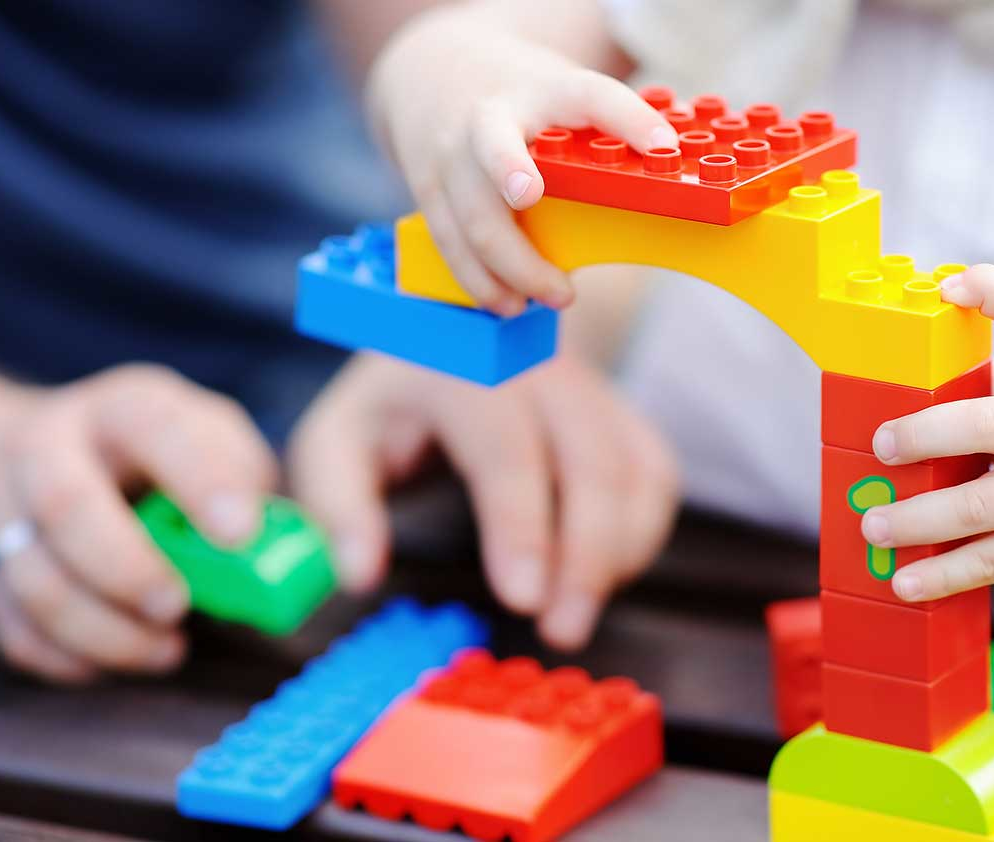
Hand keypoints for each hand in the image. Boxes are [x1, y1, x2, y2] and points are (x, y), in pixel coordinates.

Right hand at [0, 365, 276, 682]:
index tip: (241, 534)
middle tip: (178, 606)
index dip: (201, 481)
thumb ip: (243, 482)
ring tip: (165, 648)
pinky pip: (9, 627)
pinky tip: (114, 661)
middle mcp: (47, 447)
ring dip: (102, 629)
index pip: (156, 428)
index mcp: (122, 408)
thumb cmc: (152, 458)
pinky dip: (65, 657)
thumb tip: (272, 545)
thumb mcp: (206, 441)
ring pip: (32, 577)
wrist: (29, 455)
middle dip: (127, 567)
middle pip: (66, 505)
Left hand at [288, 353, 678, 650]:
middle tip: (561, 630)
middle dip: (586, 555)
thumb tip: (359, 576)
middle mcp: (540, 367)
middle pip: (590, 460)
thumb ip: (339, 507)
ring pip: (634, 470)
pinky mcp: (623, 415)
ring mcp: (591, 387)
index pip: (506, 448)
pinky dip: (640, 535)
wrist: (458, 334)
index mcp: (462, 368)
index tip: (520, 599)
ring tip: (573, 616)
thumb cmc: (393, 406)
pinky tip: (602, 577)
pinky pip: (655, 477)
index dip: (519, 525)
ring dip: (617, 554)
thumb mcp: (338, 441)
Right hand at [367, 6, 675, 314]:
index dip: (628, 118)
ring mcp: (451, 156)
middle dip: (521, 216)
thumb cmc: (526, 99)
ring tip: (550, 299)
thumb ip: (612, 127)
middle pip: (498, 160)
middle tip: (565, 286)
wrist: (437, 72)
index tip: (664, 148)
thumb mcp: (567, 94)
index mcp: (541, 91)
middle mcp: (489, 118)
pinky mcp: (429, 190)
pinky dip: (477, 280)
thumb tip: (671, 165)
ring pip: (470, 220)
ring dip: (507, 271)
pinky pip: (449, 242)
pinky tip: (508, 303)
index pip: (589, 95)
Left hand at [859, 265, 993, 601]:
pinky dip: (944, 575)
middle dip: (923, 435)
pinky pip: (993, 560)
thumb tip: (893, 387)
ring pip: (981, 506)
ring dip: (918, 520)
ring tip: (873, 527)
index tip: (951, 286)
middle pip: (986, 423)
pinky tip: (907, 584)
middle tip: (879, 447)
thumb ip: (988, 385)